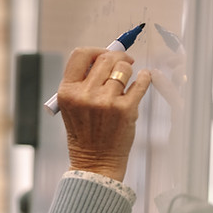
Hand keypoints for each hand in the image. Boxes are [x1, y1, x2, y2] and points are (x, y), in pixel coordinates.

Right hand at [57, 47, 151, 180]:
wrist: (95, 162)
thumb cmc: (85, 133)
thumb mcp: (72, 107)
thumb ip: (83, 82)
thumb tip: (108, 56)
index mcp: (67, 92)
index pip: (80, 55)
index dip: (96, 51)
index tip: (104, 56)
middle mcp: (84, 95)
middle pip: (105, 58)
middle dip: (118, 58)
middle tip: (124, 64)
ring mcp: (105, 102)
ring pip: (124, 68)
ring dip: (128, 71)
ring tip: (126, 82)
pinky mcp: (125, 109)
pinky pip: (141, 81)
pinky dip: (144, 77)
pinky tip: (142, 79)